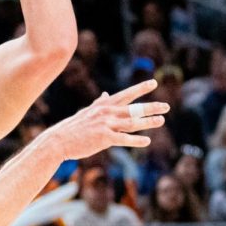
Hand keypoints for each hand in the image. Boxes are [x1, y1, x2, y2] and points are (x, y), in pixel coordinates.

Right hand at [42, 79, 168, 160]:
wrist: (58, 140)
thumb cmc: (73, 127)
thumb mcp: (87, 111)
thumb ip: (99, 103)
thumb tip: (106, 93)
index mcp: (103, 105)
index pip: (126, 94)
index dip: (140, 88)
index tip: (153, 83)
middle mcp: (106, 112)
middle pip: (133, 109)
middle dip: (151, 107)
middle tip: (166, 106)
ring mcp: (105, 125)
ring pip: (132, 122)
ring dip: (148, 122)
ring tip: (161, 121)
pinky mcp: (103, 138)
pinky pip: (124, 139)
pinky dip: (136, 140)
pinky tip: (147, 141)